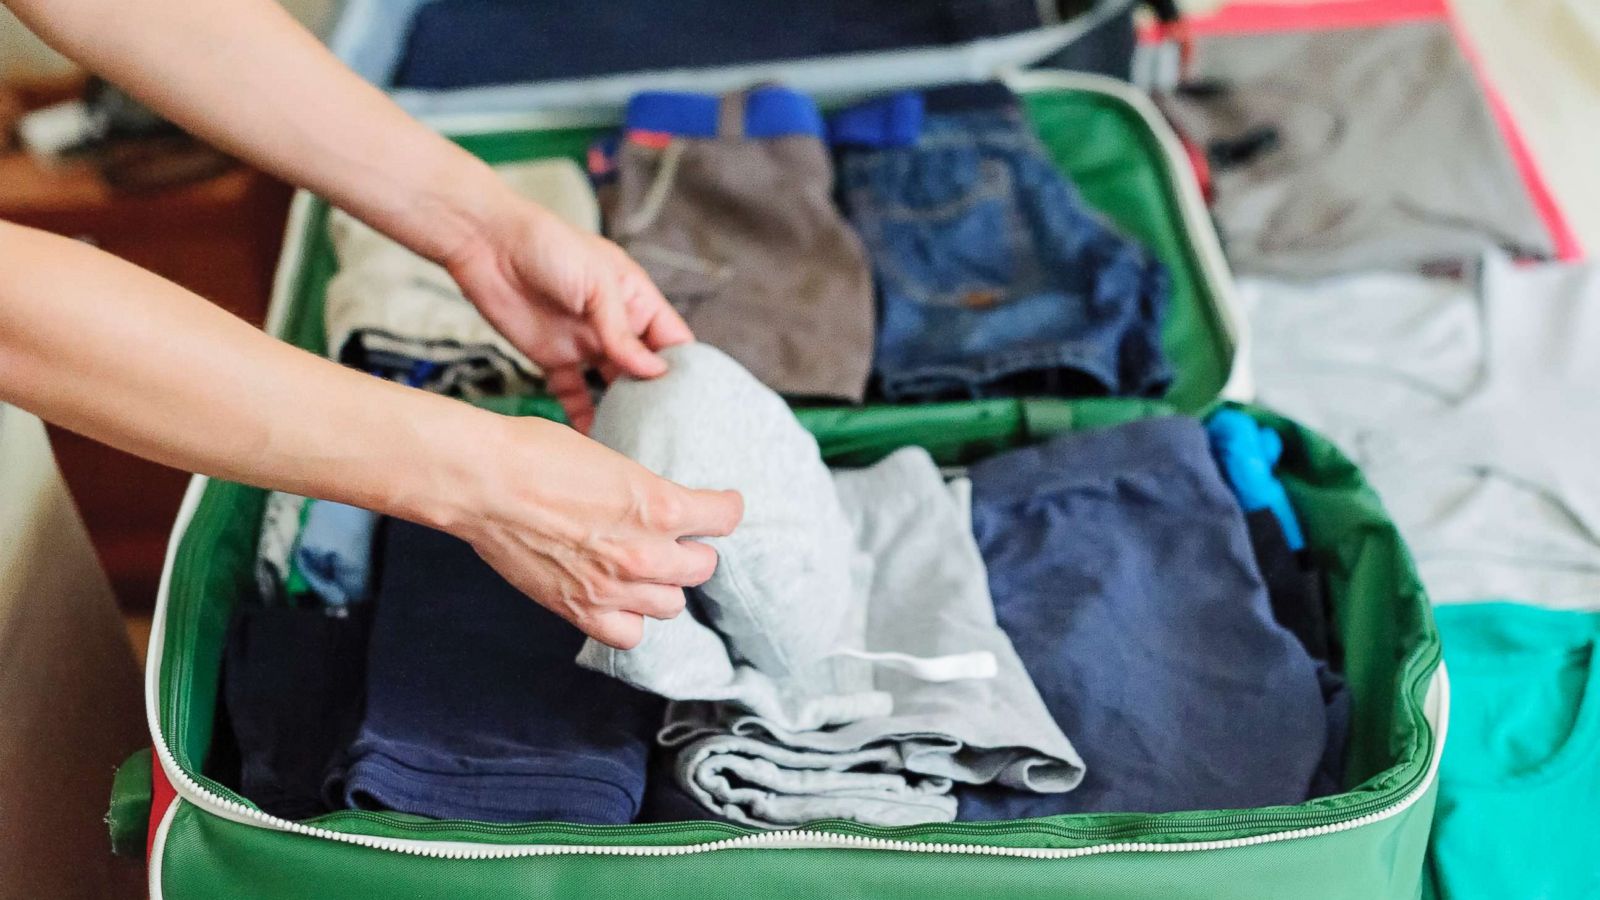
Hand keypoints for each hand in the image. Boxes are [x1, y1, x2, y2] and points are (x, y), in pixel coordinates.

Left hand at [444, 198, 688, 432]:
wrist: (487, 244)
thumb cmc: (549, 245)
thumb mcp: (598, 284)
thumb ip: (623, 332)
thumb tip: (654, 371)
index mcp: (636, 301)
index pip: (672, 340)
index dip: (685, 369)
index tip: (693, 402)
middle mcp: (615, 327)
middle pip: (645, 370)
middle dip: (656, 398)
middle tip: (667, 431)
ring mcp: (585, 345)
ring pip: (613, 388)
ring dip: (623, 411)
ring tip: (636, 440)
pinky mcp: (553, 360)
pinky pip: (574, 395)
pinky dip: (583, 416)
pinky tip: (594, 438)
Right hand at [451, 413, 743, 648]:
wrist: (483, 483)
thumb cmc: (538, 455)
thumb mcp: (612, 462)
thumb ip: (646, 493)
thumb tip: (661, 506)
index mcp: (660, 505)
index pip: (725, 518)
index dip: (723, 509)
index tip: (719, 507)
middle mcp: (645, 552)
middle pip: (703, 566)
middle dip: (692, 550)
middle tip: (674, 539)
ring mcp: (614, 587)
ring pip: (672, 604)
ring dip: (664, 585)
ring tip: (645, 569)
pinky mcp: (580, 610)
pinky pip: (630, 635)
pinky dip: (630, 619)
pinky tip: (620, 599)